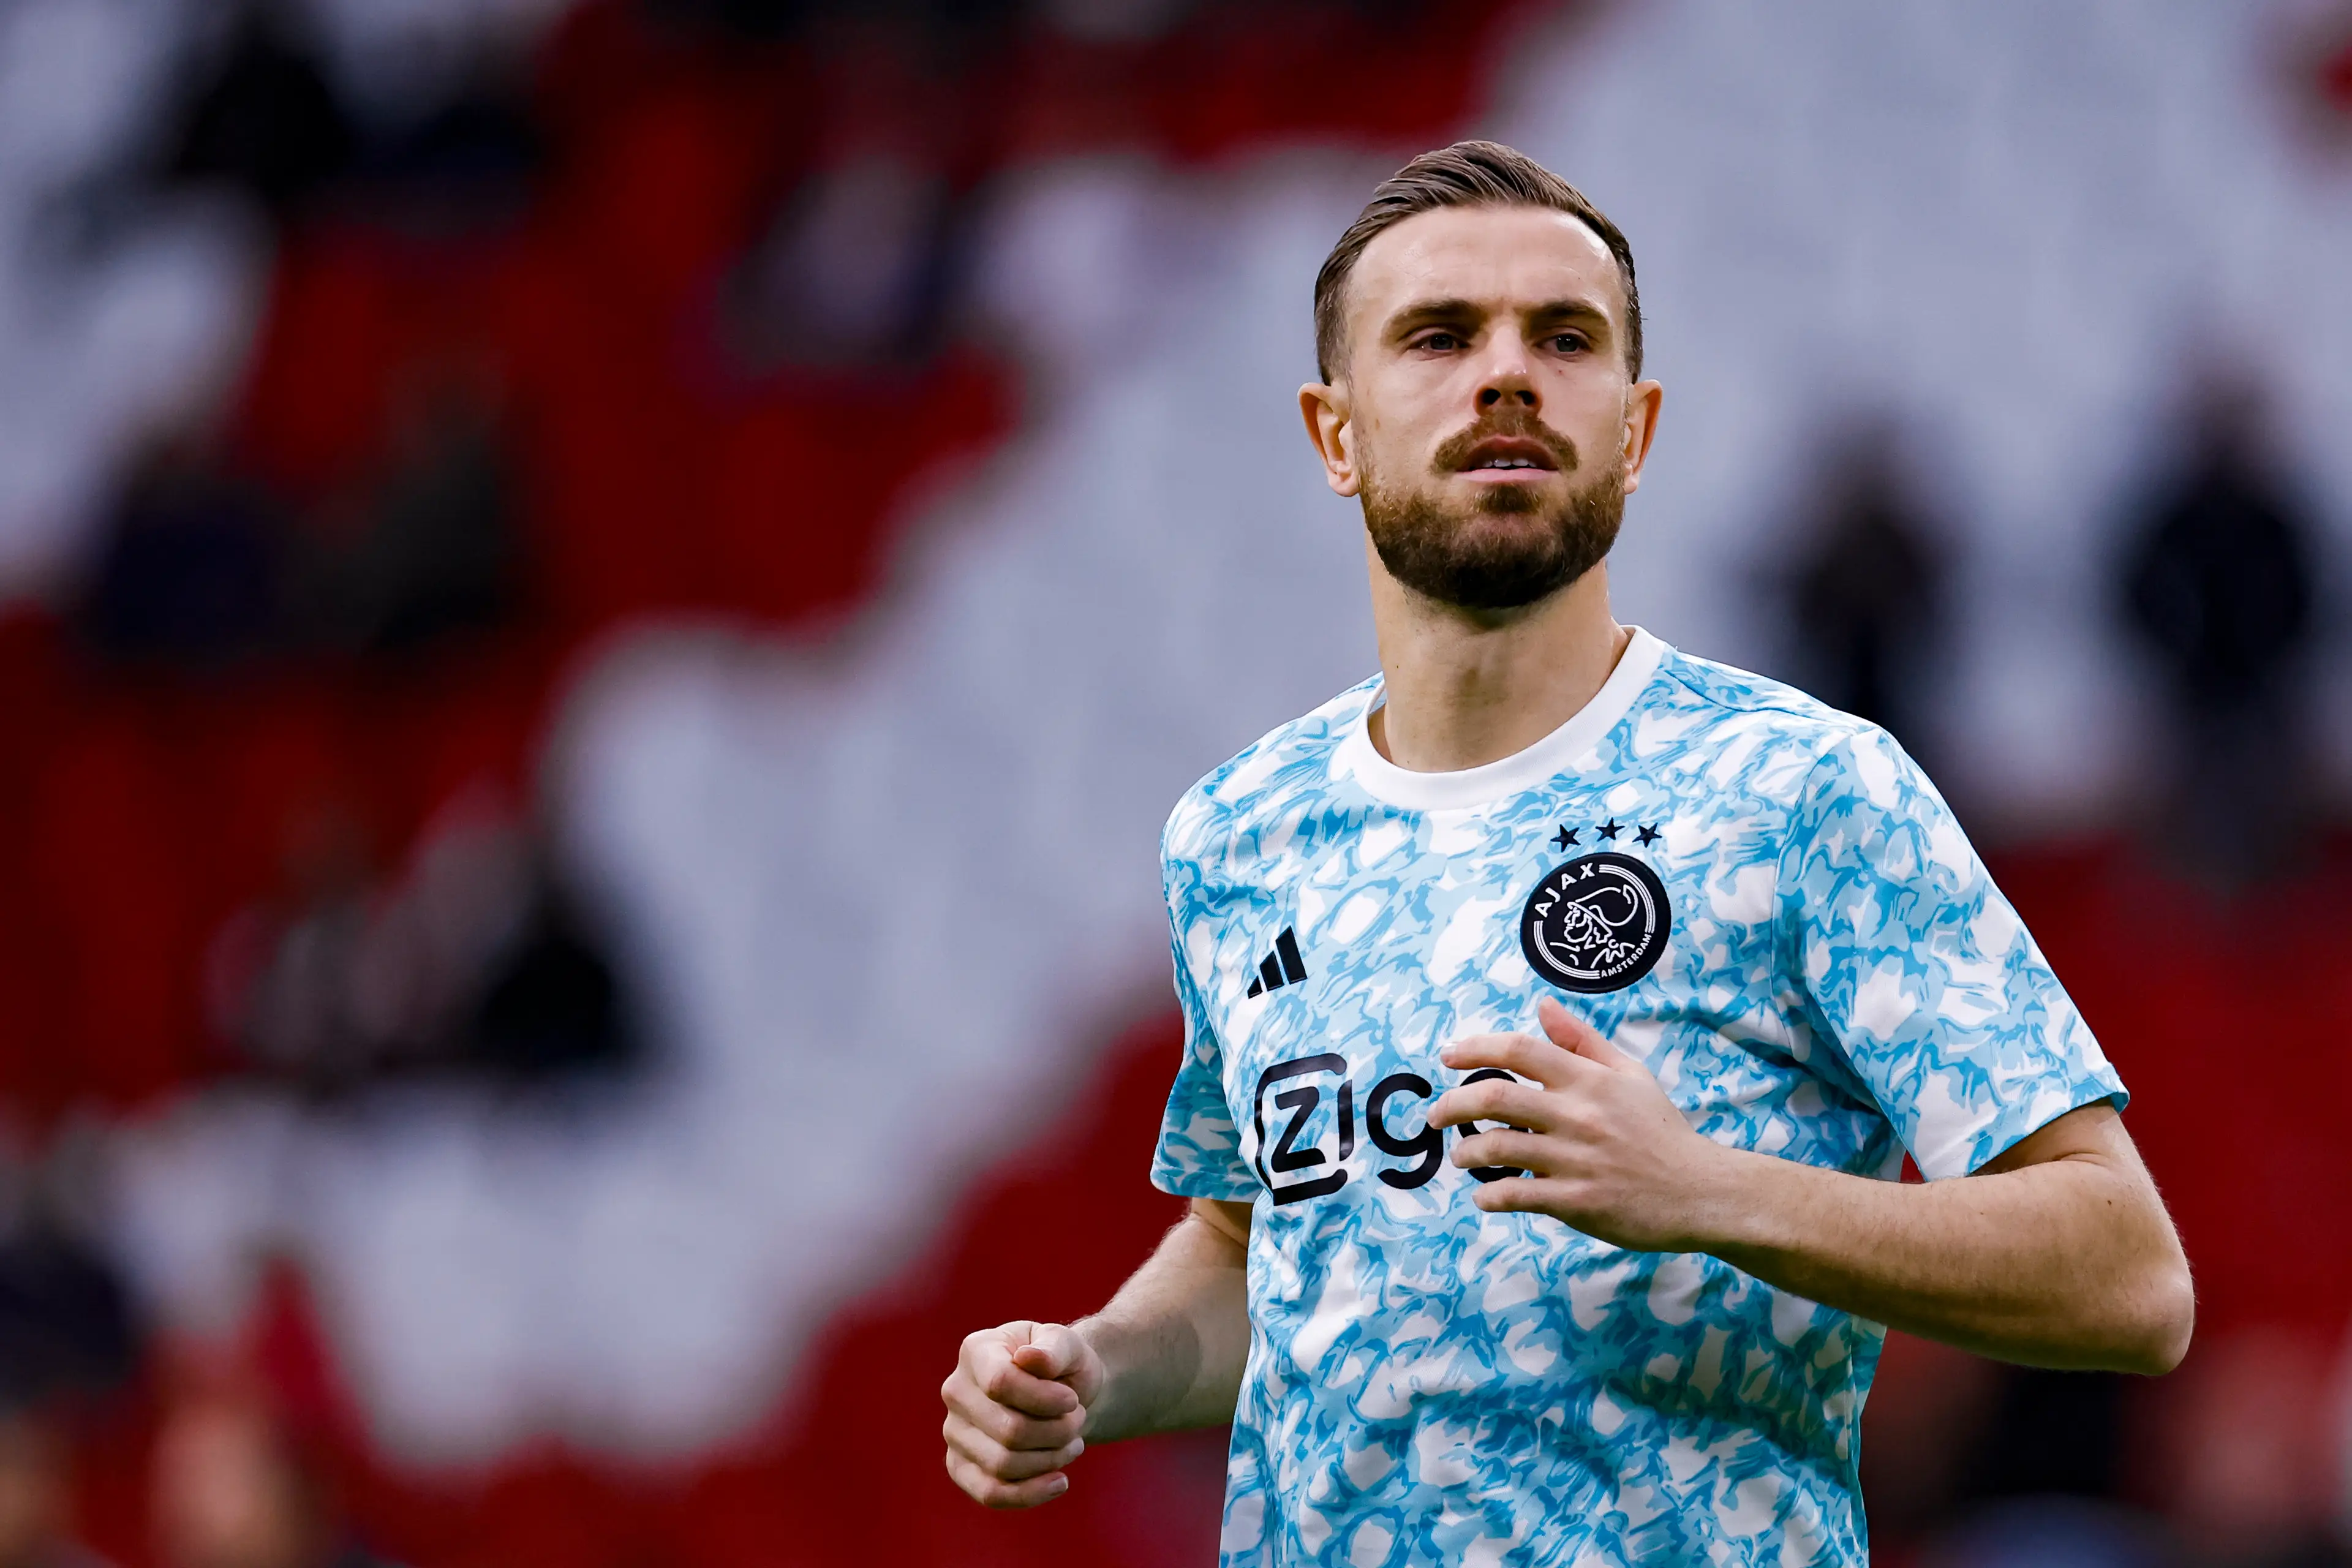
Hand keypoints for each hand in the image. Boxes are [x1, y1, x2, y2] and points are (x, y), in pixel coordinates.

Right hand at [940, 1320, 1103, 1508]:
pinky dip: (1030, 1493)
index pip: (1001, 1383)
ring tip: (1072, 1442)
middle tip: (1078, 1419)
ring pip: (1003, 1464)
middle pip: (1009, 1430)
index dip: (1044, 1399)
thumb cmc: (1062, 1366)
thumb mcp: (1068, 1345)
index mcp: (976, 1351)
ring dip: (1051, 1459)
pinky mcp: (959, 1466)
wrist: (1062, 1394)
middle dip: (1057, 1431)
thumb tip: (1029, 1357)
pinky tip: (1059, 1481)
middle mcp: (956, 1391)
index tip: (1072, 1400)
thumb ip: (1054, 1348)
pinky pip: (990, 1493)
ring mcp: (954, 1431)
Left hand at [1427, 996, 1731, 1250]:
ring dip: (1468, 1152)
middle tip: (1435, 1116)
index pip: (1520, 1050)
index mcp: (1589, 1079)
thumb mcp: (1629, 1074)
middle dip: (1452, 1104)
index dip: (1476, 1048)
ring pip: (1497, 1148)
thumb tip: (1544, 1005)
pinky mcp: (1576, 1202)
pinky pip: (1516, 1195)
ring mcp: (1575, 1160)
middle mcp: (1578, 1114)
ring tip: (1463, 1157)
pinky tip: (1485, 1196)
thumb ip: (1582, 1040)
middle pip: (1495, 1097)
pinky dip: (1490, 1196)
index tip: (1448, 1056)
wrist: (1700, 1190)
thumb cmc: (1660, 1130)